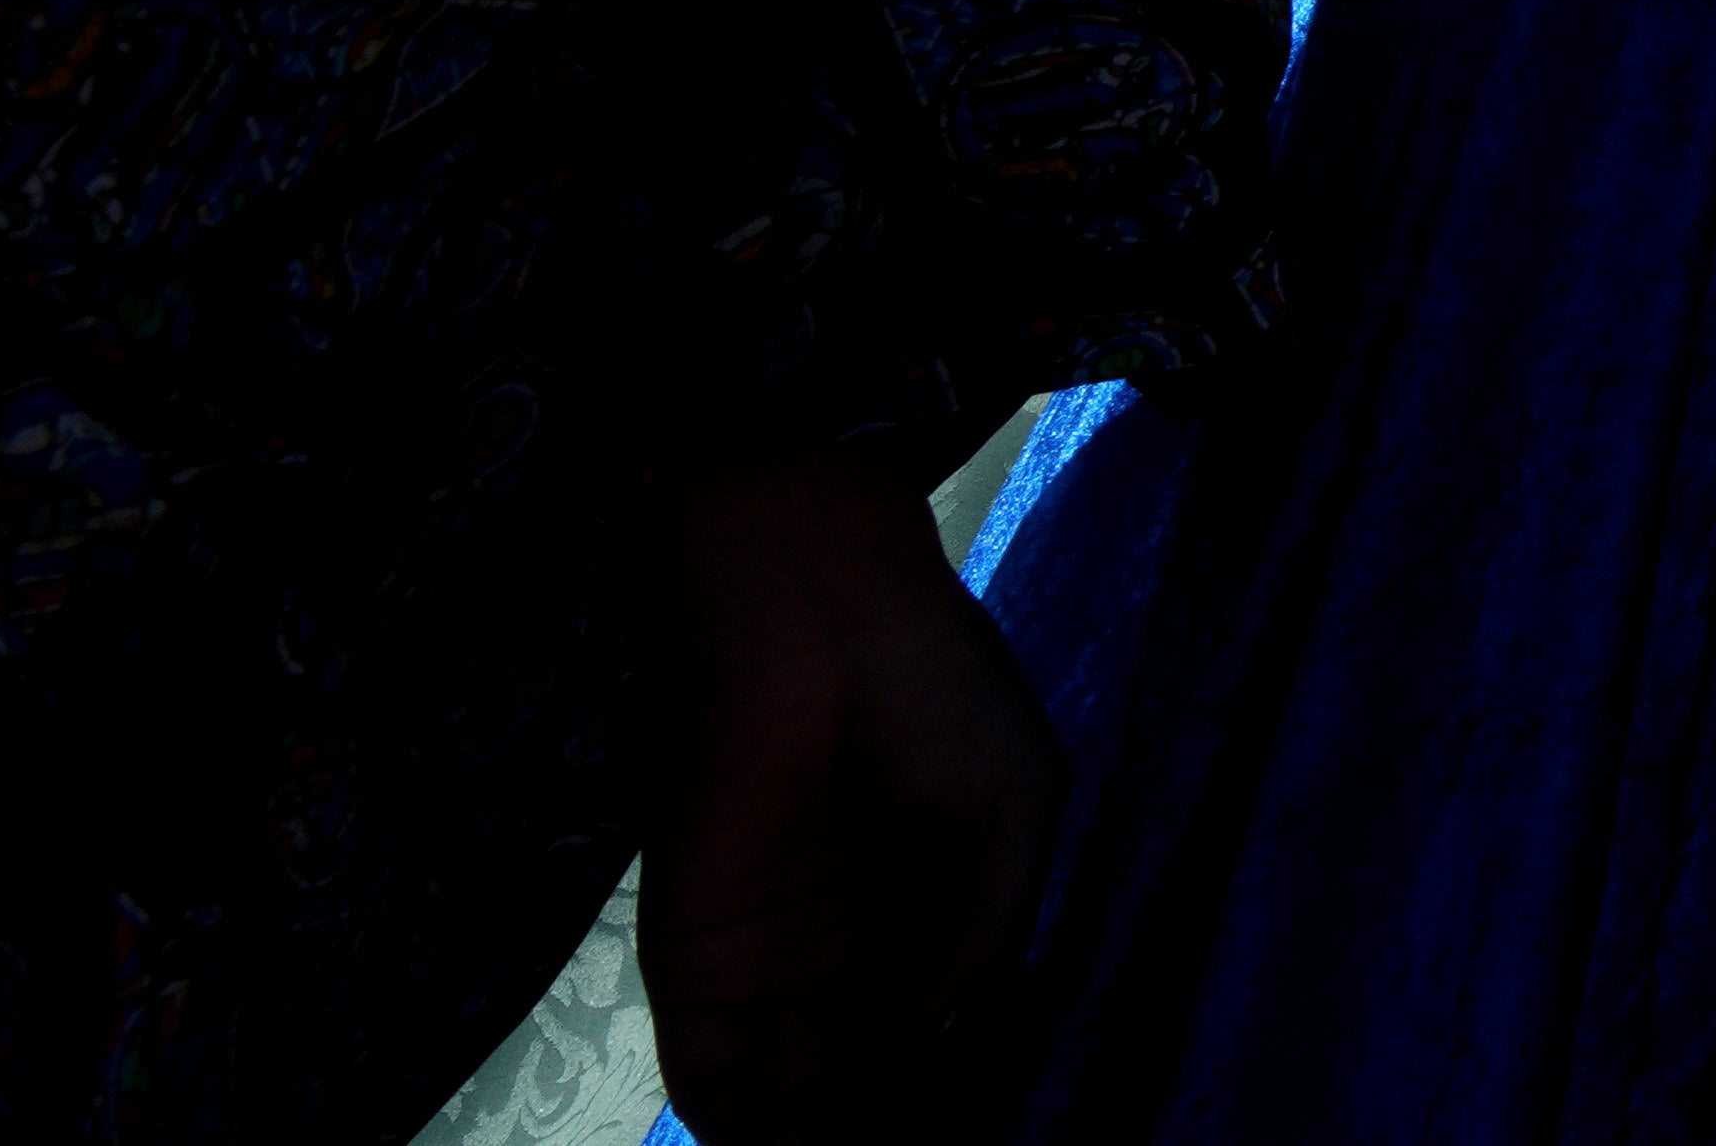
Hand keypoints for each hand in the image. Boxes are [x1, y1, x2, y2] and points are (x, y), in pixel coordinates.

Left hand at [635, 443, 1053, 1145]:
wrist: (816, 620)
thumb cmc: (935, 692)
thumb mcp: (1015, 810)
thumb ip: (985, 937)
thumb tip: (947, 1045)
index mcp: (925, 910)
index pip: (934, 1032)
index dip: (954, 1089)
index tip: (977, 1122)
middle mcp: (847, 950)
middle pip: (862, 1082)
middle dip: (884, 1126)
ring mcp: (772, 965)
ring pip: (790, 1101)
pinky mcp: (701, 968)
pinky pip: (715, 1081)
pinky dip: (743, 1137)